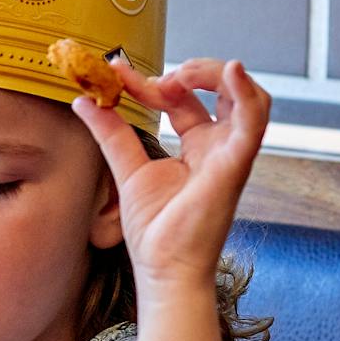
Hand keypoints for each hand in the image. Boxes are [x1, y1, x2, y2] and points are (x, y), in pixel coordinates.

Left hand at [70, 57, 270, 291]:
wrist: (164, 270)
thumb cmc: (156, 232)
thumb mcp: (126, 169)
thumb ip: (110, 133)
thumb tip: (85, 101)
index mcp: (197, 147)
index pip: (181, 99)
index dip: (151, 81)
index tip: (117, 72)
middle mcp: (219, 146)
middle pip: (219, 90)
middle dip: (189, 72)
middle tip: (153, 80)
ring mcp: (230, 154)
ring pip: (245, 96)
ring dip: (215, 74)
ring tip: (178, 76)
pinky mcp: (236, 164)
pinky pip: (254, 121)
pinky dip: (247, 92)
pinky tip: (233, 70)